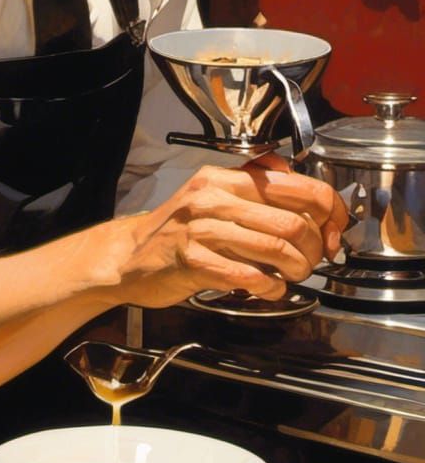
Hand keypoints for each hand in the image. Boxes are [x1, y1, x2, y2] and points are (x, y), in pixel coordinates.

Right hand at [109, 155, 347, 307]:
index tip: (334, 228)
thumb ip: (250, 181)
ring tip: (294, 275)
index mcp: (223, 178)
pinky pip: (247, 275)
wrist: (128, 256)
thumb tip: (291, 173)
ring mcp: (200, 229)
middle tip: (314, 259)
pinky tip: (269, 288)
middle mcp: (212, 198)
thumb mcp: (211, 193)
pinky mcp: (193, 261)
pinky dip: (269, 287)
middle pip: (290, 220)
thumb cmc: (175, 230)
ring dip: (296, 269)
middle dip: (314, 247)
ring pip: (274, 247)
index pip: (294, 185)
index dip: (326, 209)